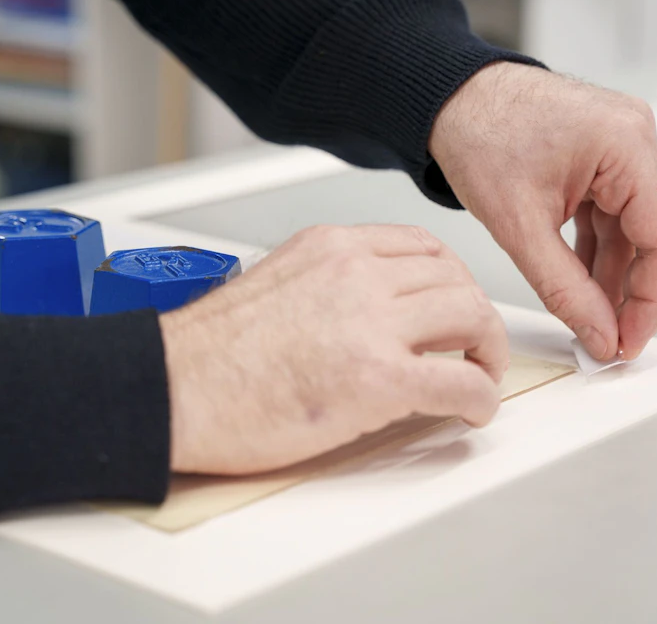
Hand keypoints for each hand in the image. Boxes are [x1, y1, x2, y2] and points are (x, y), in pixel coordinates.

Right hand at [160, 224, 507, 474]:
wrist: (170, 391)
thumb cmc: (205, 354)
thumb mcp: (272, 285)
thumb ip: (325, 285)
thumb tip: (364, 314)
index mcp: (329, 247)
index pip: (420, 245)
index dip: (451, 279)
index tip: (453, 304)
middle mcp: (355, 271)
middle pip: (454, 279)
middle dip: (474, 316)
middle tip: (473, 347)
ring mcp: (369, 321)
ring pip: (471, 318)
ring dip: (486, 352)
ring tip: (476, 376)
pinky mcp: (377, 378)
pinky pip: (461, 381)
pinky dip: (480, 398)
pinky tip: (470, 411)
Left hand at [429, 63, 656, 360]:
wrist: (446, 101)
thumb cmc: (475, 131)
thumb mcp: (517, 224)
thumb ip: (562, 287)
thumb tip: (597, 328)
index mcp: (624, 144)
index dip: (652, 299)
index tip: (630, 337)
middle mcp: (631, 138)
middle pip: (653, 235)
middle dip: (631, 291)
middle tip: (610, 337)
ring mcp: (618, 146)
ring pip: (631, 228)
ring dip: (612, 275)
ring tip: (592, 317)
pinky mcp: (598, 157)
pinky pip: (610, 213)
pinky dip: (596, 250)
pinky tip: (583, 282)